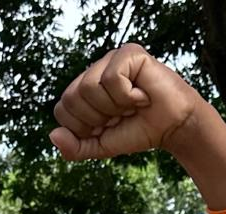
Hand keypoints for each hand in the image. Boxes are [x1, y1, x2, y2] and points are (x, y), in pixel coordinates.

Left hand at [49, 43, 203, 161]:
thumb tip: (52, 135)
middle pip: (71, 97)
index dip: (83, 126)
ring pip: (88, 87)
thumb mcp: (100, 146)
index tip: (107, 126)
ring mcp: (110, 60)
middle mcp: (93, 71)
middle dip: (97, 116)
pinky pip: (111, 78)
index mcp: (82, 91)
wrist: (172, 127)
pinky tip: (142, 94)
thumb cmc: (137, 131)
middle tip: (120, 114)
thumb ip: (75, 148)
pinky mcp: (128, 53)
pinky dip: (127, 95)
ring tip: (132, 103)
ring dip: (113, 106)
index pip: (62, 110)